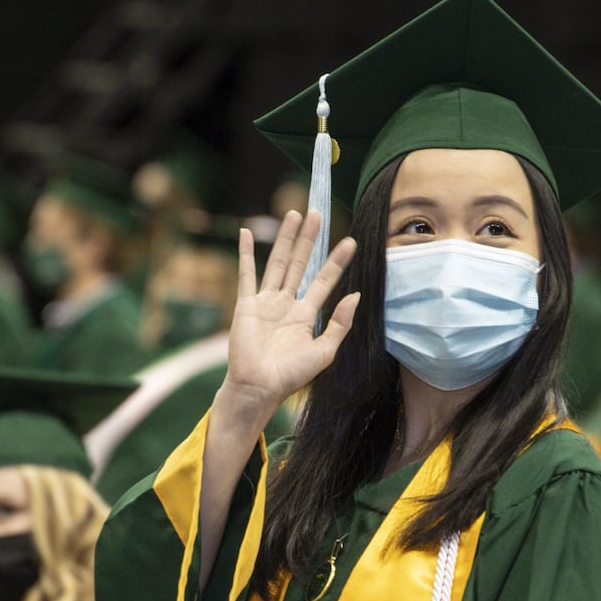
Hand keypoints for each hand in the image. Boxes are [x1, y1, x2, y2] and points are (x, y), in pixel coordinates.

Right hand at [219, 210, 359, 427]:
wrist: (259, 387)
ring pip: (277, 262)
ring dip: (286, 238)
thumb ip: (340, 323)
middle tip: (318, 213)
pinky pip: (246, 274)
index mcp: (306, 315)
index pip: (324, 281)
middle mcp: (287, 304)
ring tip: (294, 214)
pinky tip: (245, 232)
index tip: (350, 242)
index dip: (337, 261)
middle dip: (309, 239)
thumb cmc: (290, 375)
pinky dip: (244, 253)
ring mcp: (266, 302)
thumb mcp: (324, 351)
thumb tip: (356, 295)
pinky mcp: (246, 304)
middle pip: (301, 263)